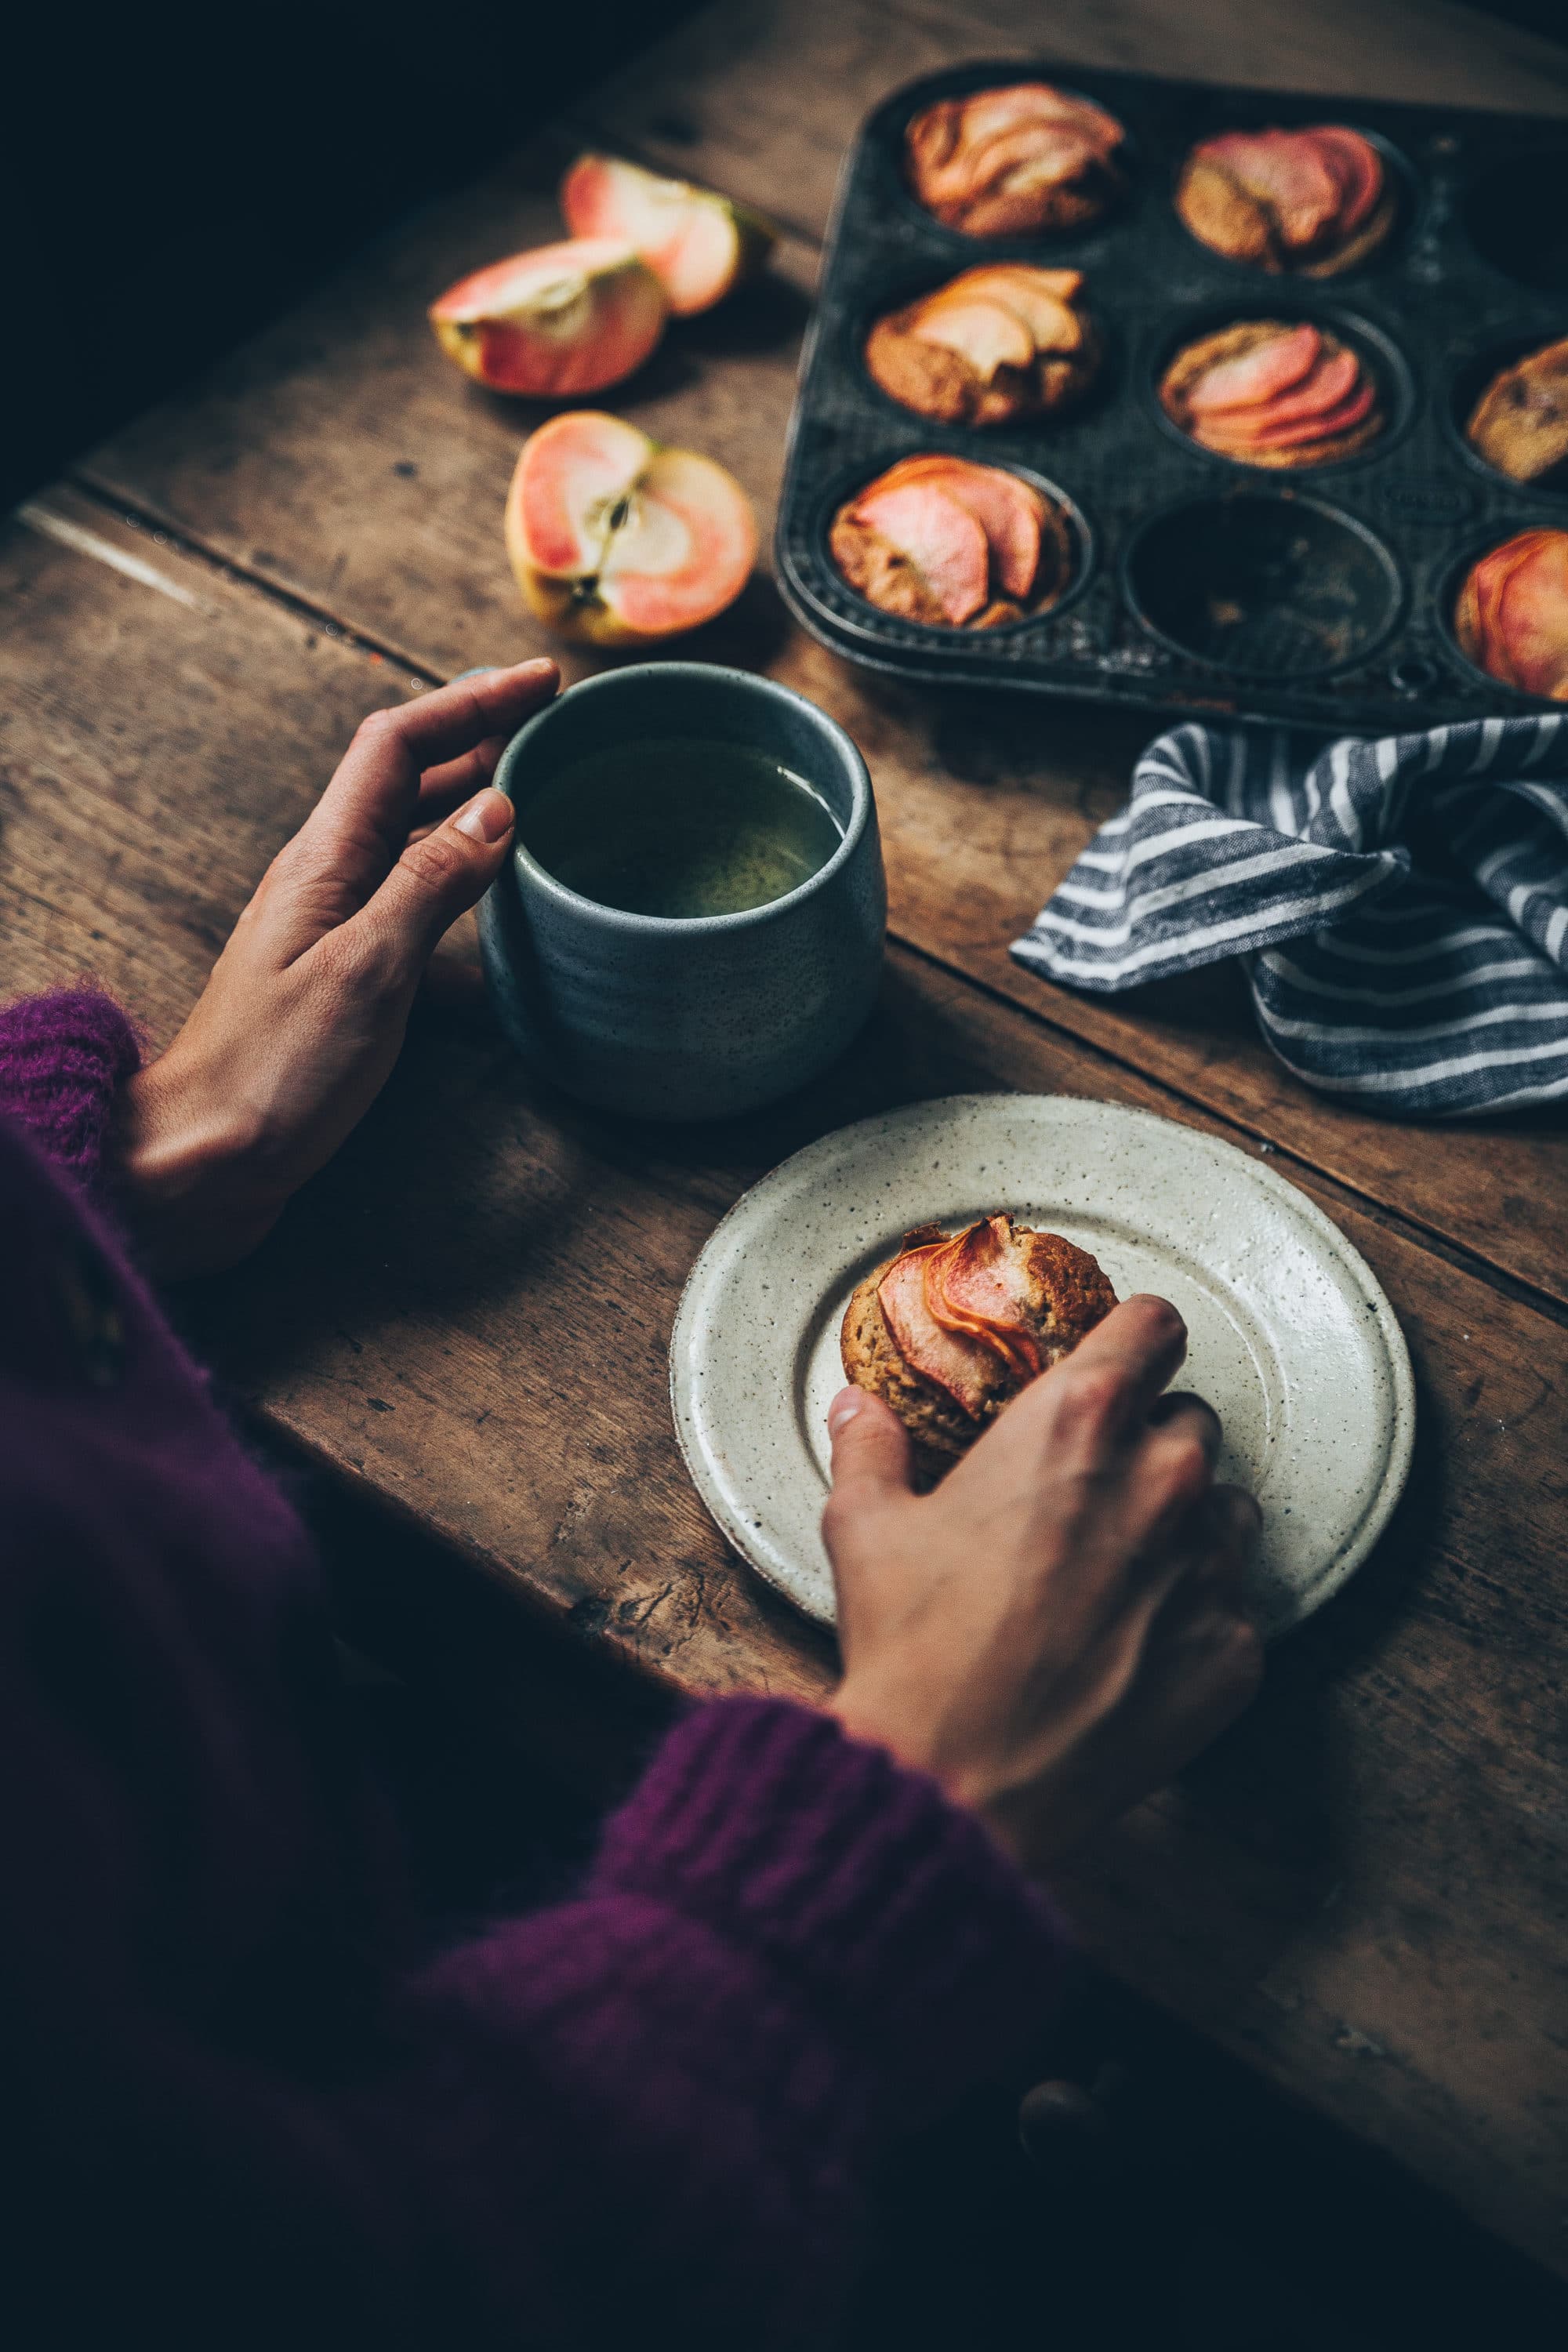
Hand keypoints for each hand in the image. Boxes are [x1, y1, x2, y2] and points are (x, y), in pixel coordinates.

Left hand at [117, 660, 558, 1274]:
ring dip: (473, 812)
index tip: (541, 683)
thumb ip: (432, 886)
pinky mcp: (344, 983)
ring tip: (539, 800)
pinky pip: (415, 915)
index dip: (470, 702)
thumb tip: (499, 808)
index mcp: (324, 861)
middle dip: (480, 742)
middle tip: (553, 726)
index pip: (397, 744)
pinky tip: (505, 926)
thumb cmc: (273, 1075)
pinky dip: (464, 899)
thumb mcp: (367, 971)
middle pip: (407, 783)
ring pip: (414, 846)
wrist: (203, 1164)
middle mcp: (326, 882)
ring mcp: (333, 931)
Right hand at [822, 1295, 1262, 1869]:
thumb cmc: (915, 1647)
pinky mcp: (1234, 1647)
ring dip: (1186, 1524)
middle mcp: (1162, 1477)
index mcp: (1078, 1421)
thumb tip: (857, 1408)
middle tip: (1095, 1491)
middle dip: (1150, 1442)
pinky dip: (1193, 1615)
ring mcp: (1208, 1565)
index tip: (1122, 1364)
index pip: (1153, 1324)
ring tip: (1119, 1571)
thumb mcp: (868, 1526)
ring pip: (1229, 1506)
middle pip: (1194, 1416)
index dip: (1134, 1340)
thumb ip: (870, 1447)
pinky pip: (1235, 1604)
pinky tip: (1132, 1645)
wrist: (961, 1780)